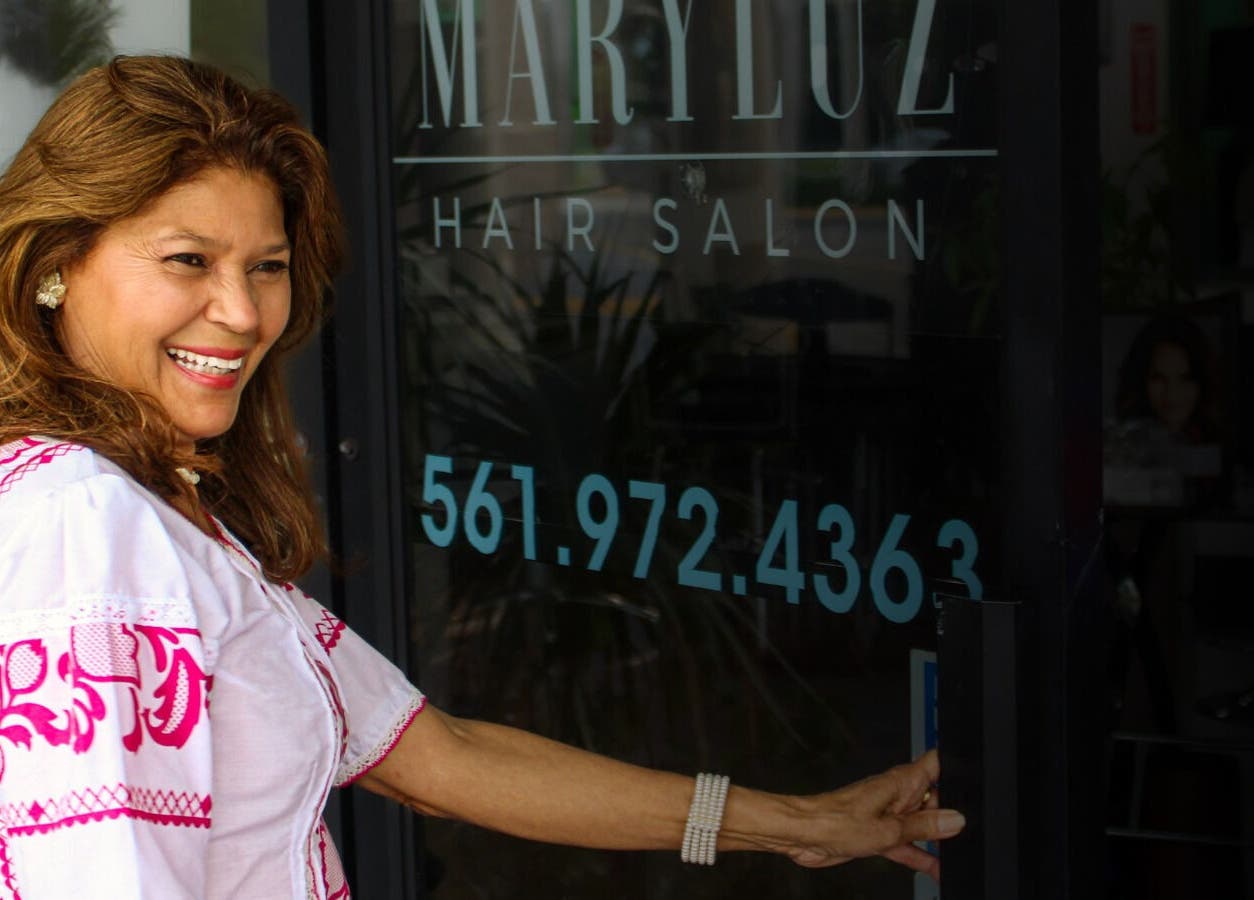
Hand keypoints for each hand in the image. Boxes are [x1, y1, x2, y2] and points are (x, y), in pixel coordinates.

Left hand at [783, 749, 961, 878]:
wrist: (804, 835)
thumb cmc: (834, 821)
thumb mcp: (889, 829)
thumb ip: (924, 826)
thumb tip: (955, 819)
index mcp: (900, 782)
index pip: (936, 764)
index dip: (957, 766)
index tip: (976, 779)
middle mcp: (897, 794)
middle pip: (935, 797)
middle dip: (951, 811)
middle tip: (968, 831)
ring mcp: (888, 813)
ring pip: (922, 823)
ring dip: (936, 838)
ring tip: (958, 854)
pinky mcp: (879, 832)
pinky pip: (907, 843)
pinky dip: (920, 855)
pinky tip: (936, 870)